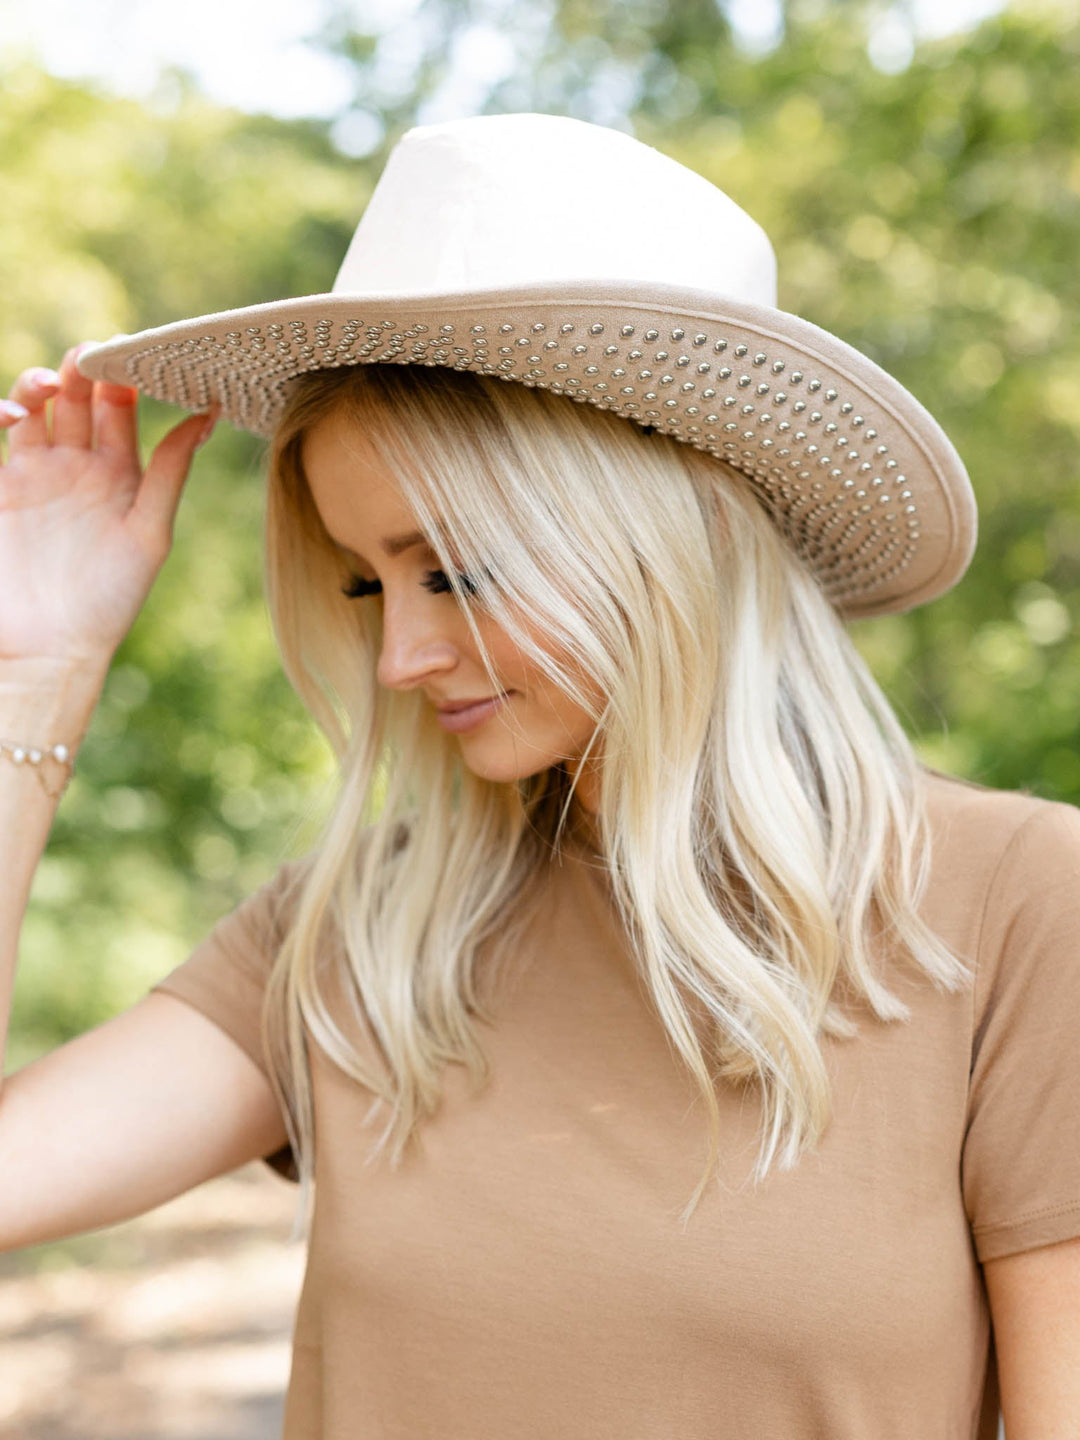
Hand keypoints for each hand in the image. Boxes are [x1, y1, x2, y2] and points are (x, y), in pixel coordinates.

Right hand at [0, 344, 218, 669]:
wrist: (47, 648)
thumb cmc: (108, 600)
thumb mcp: (149, 533)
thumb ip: (172, 471)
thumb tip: (209, 413)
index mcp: (120, 475)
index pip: (121, 407)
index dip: (124, 375)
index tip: (131, 352)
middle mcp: (78, 468)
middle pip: (77, 398)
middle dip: (81, 368)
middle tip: (89, 353)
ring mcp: (35, 475)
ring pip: (35, 409)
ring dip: (40, 384)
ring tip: (54, 381)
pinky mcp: (0, 489)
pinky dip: (1, 414)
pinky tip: (14, 416)